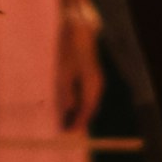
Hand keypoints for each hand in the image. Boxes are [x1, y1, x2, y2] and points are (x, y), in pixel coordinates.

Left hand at [57, 6, 101, 132]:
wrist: (79, 27)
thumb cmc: (70, 49)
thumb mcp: (64, 72)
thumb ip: (66, 93)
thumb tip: (67, 112)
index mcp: (92, 85)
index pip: (86, 111)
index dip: (78, 124)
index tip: (68, 134)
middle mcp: (97, 84)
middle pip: (90, 109)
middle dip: (79, 120)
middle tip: (65, 131)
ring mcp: (97, 80)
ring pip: (89, 103)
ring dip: (79, 112)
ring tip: (66, 121)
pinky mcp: (93, 76)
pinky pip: (88, 95)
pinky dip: (80, 103)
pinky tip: (71, 106)